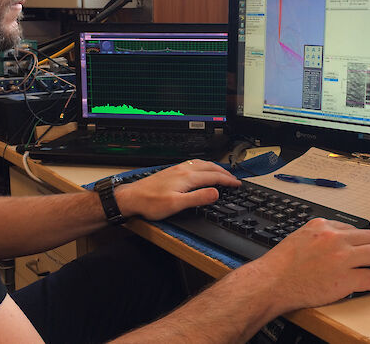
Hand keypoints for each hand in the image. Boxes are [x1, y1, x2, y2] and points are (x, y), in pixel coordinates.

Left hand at [113, 159, 240, 220]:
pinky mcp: (171, 170)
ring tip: (222, 173)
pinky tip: (201, 169)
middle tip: (234, 179)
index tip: (237, 184)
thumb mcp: (176, 205)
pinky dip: (204, 166)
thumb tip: (216, 193)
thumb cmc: (151, 203)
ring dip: (215, 168)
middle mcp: (183, 170)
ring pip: (202, 164)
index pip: (214, 176)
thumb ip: (197, 198)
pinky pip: (193, 164)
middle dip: (224, 173)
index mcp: (187, 177)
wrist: (132, 197)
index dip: (228, 180)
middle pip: (210, 167)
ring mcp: (177, 169)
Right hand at [245, 218, 369, 313]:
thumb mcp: (299, 238)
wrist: (272, 282)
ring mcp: (342, 257)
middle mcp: (335, 238)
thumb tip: (336, 244)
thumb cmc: (280, 265)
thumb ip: (319, 238)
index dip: (368, 238)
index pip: (354, 229)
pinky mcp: (345, 278)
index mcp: (323, 226)